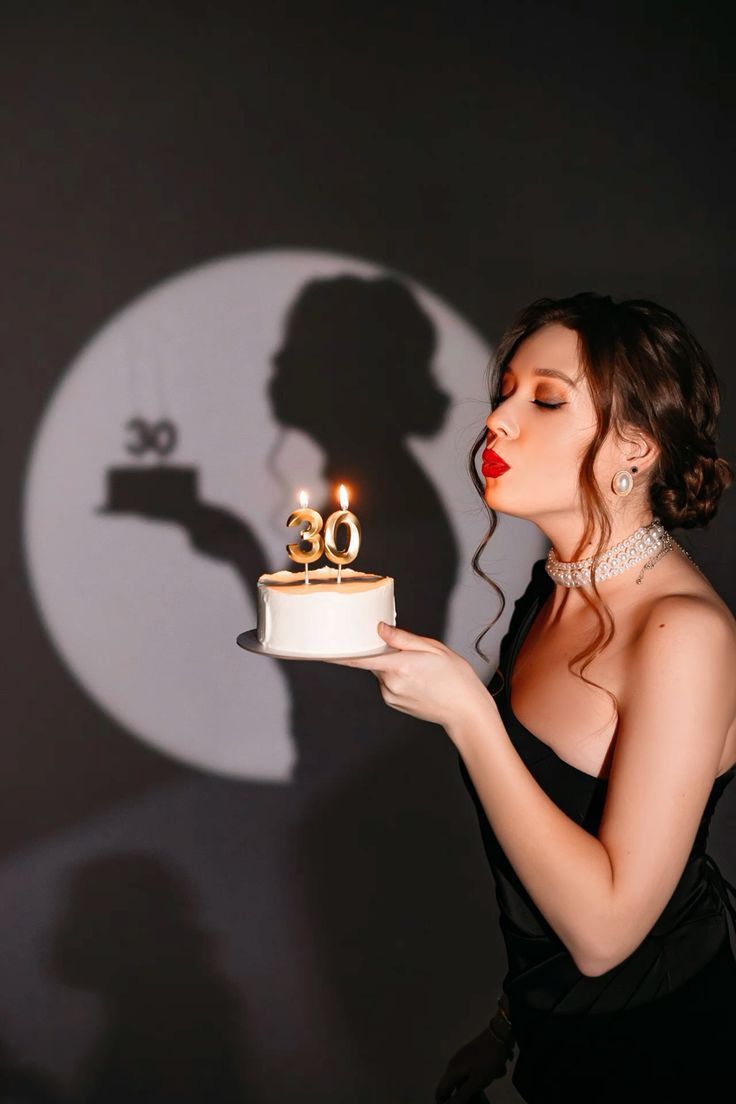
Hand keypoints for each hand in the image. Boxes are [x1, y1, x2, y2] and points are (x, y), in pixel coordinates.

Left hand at [325, 623, 489, 730]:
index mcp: (399, 666)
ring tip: (420, 668)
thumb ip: (403, 639)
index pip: (360, 658)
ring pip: (380, 672)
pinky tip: (417, 679)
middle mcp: (390, 683)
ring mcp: (390, 695)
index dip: (339, 654)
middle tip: (409, 650)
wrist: (465, 711)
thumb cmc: (455, 677)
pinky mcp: (393, 702)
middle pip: (373, 661)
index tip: (322, 649)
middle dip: (384, 652)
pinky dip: (395, 676)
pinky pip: (386, 683)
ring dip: (391, 665)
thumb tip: (380, 629)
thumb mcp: (433, 648)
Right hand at [435, 1025, 514, 1103]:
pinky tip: (497, 1070)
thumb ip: (461, 1096)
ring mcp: (464, 1058)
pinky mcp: (474, 1055)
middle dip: (468, 1095)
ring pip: (468, 1080)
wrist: (501, 1034)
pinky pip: (477, 1072)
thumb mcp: (476, 1081)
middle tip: (480, 1097)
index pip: (440, 1092)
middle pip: (455, 1087)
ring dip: (481, 1084)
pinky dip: (486, 1075)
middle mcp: (454, 1063)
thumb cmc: (488, 1059)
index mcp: (452, 1070)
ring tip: (494, 1075)